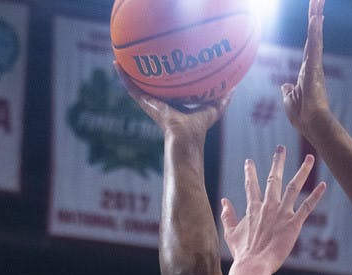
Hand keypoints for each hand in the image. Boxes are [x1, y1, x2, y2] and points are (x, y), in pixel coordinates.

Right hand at [114, 62, 231, 140]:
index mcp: (175, 105)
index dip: (167, 77)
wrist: (184, 142)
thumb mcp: (213, 109)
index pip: (170, 89)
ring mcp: (152, 105)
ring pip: (139, 86)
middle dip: (147, 72)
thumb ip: (223, 98)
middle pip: (152, 86)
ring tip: (121, 56)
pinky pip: (133, 89)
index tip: (165, 63)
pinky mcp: (146, 104)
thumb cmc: (199, 131)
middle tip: (141, 55)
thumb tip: (235, 85)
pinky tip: (116, 63)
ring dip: (129, 73)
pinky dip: (124, 77)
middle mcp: (162, 104)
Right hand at [222, 146, 325, 273]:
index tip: (250, 161)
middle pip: (274, 179)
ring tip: (310, 158)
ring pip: (294, 187)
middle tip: (281, 148)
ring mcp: (282, 213)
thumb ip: (227, 216)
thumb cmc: (243, 253)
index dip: (251, 173)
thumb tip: (224, 201)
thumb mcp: (231, 233)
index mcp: (253, 208)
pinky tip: (324, 185)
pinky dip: (316, 195)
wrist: (254, 265)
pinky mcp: (294, 223)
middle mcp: (268, 206)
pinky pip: (307, 206)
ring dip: (303, 171)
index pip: (252, 186)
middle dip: (278, 162)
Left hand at [281, 0, 330, 137]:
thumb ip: (288, 91)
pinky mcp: (314, 67)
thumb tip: (284, 86)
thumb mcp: (289, 101)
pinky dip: (315, 31)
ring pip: (315, 35)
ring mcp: (314, 64)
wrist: (311, 124)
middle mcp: (313, 64)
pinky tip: (316, 16)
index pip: (310, 45)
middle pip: (314, 34)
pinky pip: (314, 45)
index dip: (313, 30)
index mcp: (307, 70)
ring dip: (316, 16)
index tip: (317, 14)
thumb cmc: (302, 116)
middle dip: (316, 15)